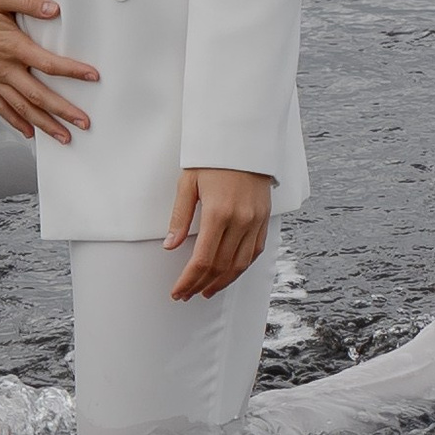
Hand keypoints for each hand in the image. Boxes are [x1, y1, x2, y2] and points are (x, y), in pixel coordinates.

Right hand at [0, 0, 98, 142]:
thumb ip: (29, 3)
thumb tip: (54, 9)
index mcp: (9, 45)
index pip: (47, 64)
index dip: (72, 71)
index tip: (92, 77)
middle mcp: (0, 66)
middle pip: (37, 95)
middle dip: (62, 111)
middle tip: (83, 123)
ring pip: (20, 107)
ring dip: (43, 124)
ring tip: (63, 137)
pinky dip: (14, 121)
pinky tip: (28, 131)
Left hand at [166, 164, 273, 302]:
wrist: (244, 139)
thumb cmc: (212, 158)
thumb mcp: (188, 183)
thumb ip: (179, 217)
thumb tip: (170, 246)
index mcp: (218, 212)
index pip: (202, 259)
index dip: (188, 280)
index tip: (177, 291)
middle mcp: (240, 220)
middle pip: (221, 267)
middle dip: (201, 285)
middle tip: (187, 294)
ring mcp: (256, 221)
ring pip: (240, 264)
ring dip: (222, 282)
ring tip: (206, 291)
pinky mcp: (265, 218)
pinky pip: (256, 251)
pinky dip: (241, 267)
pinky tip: (229, 274)